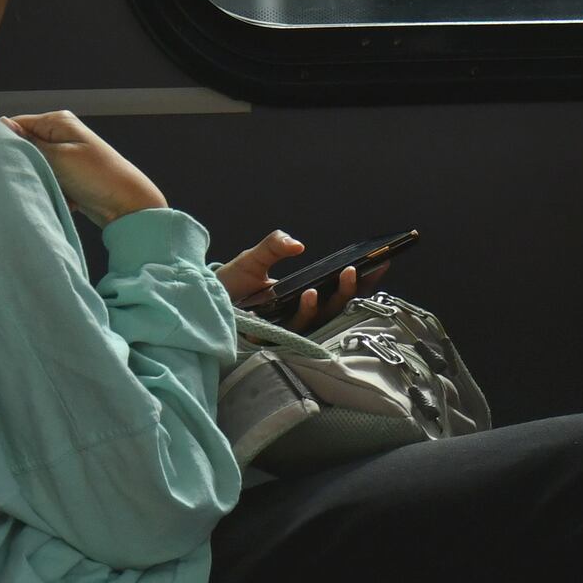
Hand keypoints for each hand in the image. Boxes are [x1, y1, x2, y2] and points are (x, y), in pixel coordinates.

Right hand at [3, 110, 169, 225]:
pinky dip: (55, 191)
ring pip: (37, 168)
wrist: (128, 206)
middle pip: (26, 148)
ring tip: (60, 189)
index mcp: (58, 121)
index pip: (17, 124)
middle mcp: (61, 134)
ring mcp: (65, 155)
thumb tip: (1, 123)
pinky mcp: (69, 175)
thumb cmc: (98, 177)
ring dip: (43, 182)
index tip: (5, 161)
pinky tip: (69, 198)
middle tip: (41, 178)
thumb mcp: (58, 158)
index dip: (7, 143)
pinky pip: (49, 181)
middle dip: (29, 166)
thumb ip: (29, 143)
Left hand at [215, 229, 356, 329]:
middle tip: (357, 271)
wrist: (202, 302)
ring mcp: (289, 326)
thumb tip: (298, 245)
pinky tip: (309, 295)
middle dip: (351, 290)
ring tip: (333, 281)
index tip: (381, 262)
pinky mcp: (273, 337)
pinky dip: (305, 312)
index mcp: (304, 294)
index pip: (339, 288)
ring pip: (320, 318)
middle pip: (336, 306)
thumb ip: (274, 246)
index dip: (362, 279)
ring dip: (329, 301)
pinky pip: (294, 328)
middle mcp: (301, 312)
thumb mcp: (254, 259)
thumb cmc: (231, 284)